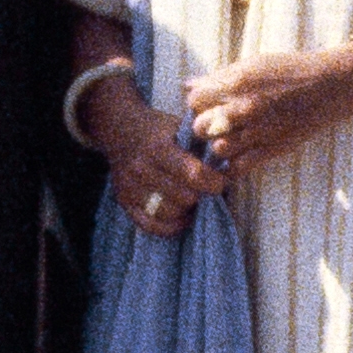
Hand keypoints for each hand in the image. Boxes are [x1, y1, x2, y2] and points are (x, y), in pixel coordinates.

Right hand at [79, 70, 228, 240]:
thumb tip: (232, 163)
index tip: (221, 182)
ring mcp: (129, 187)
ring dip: (187, 211)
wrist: (120, 129)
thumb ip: (204, 143)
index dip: (214, 182)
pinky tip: (181, 217)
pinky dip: (170, 226)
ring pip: (170, 213)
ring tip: (193, 200)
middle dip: (201, 196)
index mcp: (158, 148)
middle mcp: (141, 169)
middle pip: (185, 197)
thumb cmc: (159, 128)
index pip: (194, 174)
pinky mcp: (124, 201)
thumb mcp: (181, 126)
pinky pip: (150, 225)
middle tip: (207, 191)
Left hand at [184, 44, 352, 175]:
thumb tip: (188, 85)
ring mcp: (258, 132)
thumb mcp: (253, 64)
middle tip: (216, 123)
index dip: (198, 103)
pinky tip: (239, 154)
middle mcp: (244, 109)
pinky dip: (234, 164)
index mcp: (237, 84)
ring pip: (218, 149)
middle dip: (204, 125)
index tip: (208, 104)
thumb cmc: (290, 71)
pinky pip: (238, 167)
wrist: (330, 87)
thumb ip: (219, 77)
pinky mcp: (272, 150)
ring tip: (230, 138)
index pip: (194, 100)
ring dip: (220, 144)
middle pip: (200, 127)